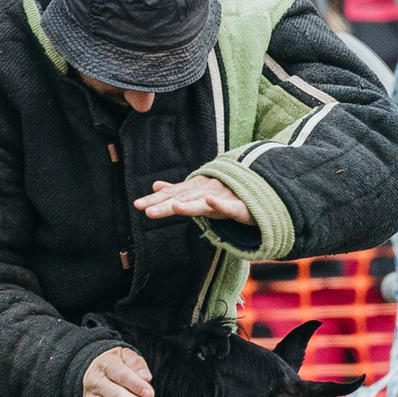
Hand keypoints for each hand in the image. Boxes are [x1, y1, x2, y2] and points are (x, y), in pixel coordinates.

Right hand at [81, 346, 154, 396]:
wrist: (92, 371)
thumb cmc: (115, 365)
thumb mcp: (125, 356)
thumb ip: (136, 363)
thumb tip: (146, 377)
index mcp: (106, 365)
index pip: (122, 375)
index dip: (136, 385)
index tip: (150, 394)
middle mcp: (95, 381)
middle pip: (113, 393)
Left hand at [135, 176, 252, 224]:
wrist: (259, 192)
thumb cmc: (226, 193)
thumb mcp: (199, 193)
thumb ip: (177, 191)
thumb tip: (155, 186)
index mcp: (196, 190)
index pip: (172, 195)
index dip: (155, 200)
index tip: (138, 206)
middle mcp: (207, 191)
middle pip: (183, 199)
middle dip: (165, 204)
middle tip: (146, 210)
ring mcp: (223, 197)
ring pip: (202, 203)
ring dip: (189, 204)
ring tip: (174, 207)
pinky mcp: (239, 207)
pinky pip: (229, 206)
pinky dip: (219, 203)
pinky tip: (209, 200)